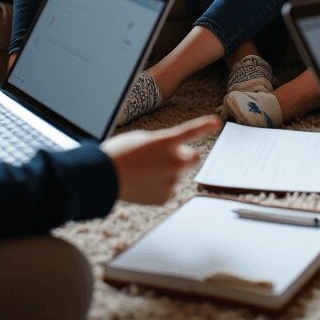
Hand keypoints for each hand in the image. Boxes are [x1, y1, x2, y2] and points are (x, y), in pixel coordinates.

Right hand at [102, 115, 220, 204]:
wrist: (103, 178)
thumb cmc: (120, 153)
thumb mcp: (143, 139)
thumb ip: (163, 144)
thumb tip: (173, 155)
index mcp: (166, 141)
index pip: (190, 131)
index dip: (204, 126)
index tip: (216, 122)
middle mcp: (173, 161)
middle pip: (194, 157)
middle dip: (185, 157)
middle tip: (168, 157)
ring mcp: (171, 180)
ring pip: (178, 174)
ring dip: (168, 172)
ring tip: (144, 172)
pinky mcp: (165, 197)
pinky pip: (169, 189)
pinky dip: (160, 186)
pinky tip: (144, 183)